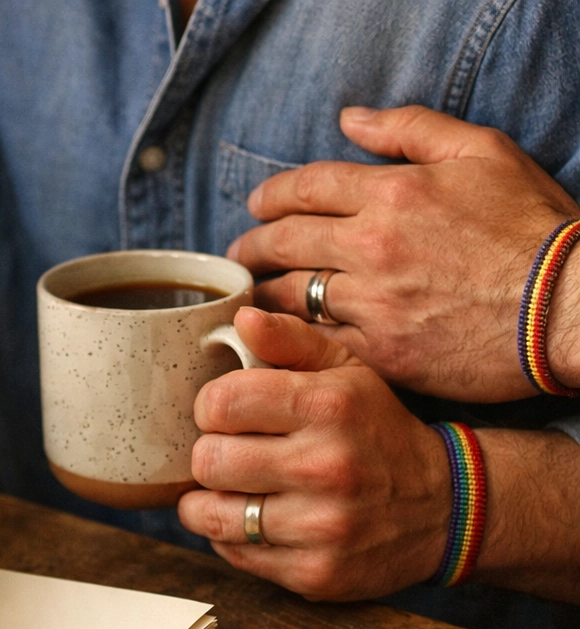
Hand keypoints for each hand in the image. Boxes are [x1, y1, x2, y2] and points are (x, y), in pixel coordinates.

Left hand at [177, 307, 451, 600]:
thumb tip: (241, 318)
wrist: (443, 508)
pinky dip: (233, 537)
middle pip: (207, 460)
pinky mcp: (314, 573)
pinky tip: (256, 520)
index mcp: (329, 406)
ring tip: (232, 490)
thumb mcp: (348, 373)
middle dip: (210, 455)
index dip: (210, 408)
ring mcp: (321, 526)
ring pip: (211, 515)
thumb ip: (291, 340)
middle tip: (230, 454)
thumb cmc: (377, 432)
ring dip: (209, 502)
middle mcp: (326, 467)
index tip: (225, 415)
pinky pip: (234, 554)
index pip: (220, 403)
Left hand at [230, 106, 579, 401]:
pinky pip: (317, 342)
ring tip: (251, 296)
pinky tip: (282, 335)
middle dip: (252, 246)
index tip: (257, 206)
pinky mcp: (380, 352)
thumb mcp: (484, 154)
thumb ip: (411, 131)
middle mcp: (373, 246)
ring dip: (262, 294)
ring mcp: (373, 303)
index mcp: (394, 193)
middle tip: (238, 254)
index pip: (306, 187)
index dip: (271, 196)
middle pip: (285, 241)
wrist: (568, 309)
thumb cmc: (532, 229)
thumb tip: (350, 119)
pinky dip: (294, 336)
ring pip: (292, 296)